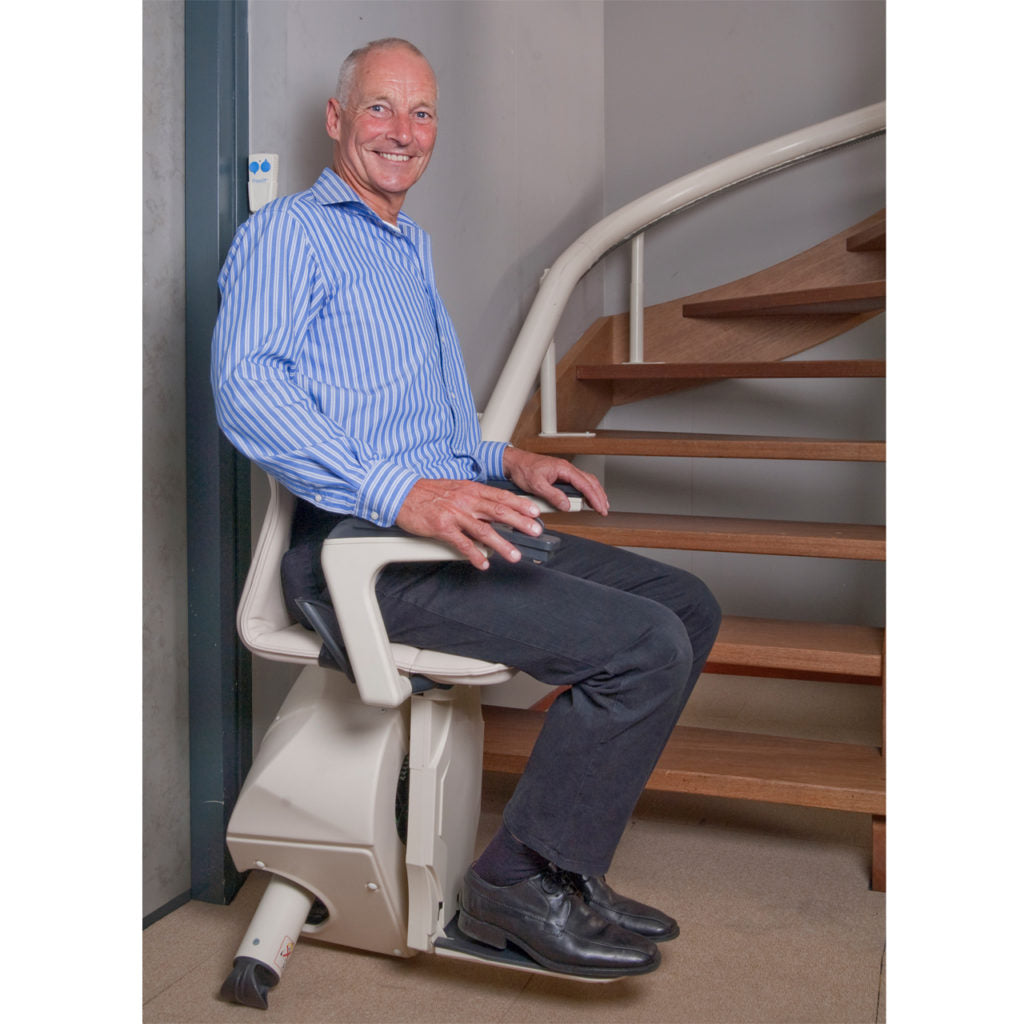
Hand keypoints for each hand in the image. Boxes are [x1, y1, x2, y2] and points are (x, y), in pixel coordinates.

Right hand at [395, 478, 545, 569]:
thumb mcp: (456, 488)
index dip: (520, 505)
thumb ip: (475, 499)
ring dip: (502, 544)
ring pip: (484, 530)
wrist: (400, 493)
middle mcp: (465, 500)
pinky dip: (474, 555)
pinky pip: (461, 543)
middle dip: (520, 522)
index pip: (501, 496)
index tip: (535, 512)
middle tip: (535, 531)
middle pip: (499, 511)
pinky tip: (483, 563)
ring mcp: (454, 514)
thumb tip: (494, 510)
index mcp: (471, 489)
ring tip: (514, 555)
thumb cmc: (428, 492)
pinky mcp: (441, 527)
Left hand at [502, 446, 609, 516]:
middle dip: (599, 496)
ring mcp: (564, 471)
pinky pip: (578, 482)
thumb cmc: (523, 469)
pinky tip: (586, 499)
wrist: (514, 462)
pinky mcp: (560, 475)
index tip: (600, 508)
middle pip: (590, 482)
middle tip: (603, 510)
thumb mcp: (537, 485)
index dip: (594, 498)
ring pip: (586, 481)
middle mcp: (566, 468)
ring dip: (594, 493)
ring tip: (599, 505)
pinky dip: (586, 490)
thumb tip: (567, 505)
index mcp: (564, 468)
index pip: (585, 484)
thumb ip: (553, 496)